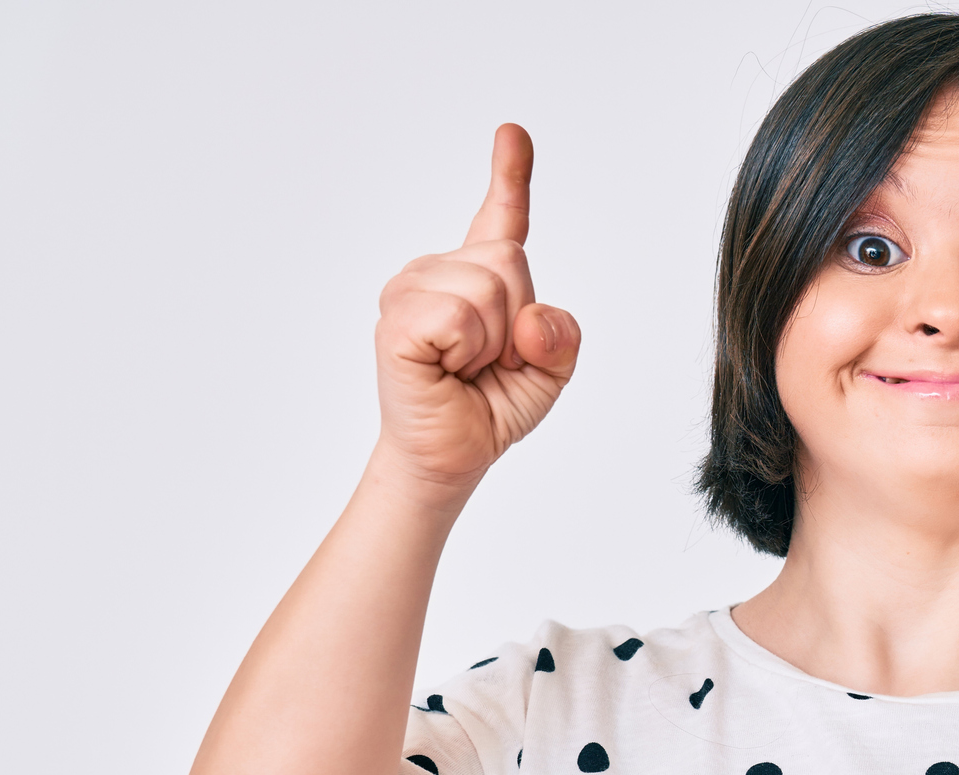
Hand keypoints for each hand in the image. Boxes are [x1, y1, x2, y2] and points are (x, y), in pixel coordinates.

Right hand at [371, 124, 580, 495]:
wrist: (452, 457)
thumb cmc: (490, 409)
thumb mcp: (551, 373)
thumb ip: (562, 338)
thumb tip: (533, 321)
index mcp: (479, 278)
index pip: (500, 217)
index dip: (509, 174)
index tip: (512, 133)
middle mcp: (439, 272)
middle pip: (510, 260)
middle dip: (518, 322)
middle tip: (489, 361)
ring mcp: (411, 291)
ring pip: (488, 287)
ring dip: (493, 344)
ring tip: (465, 367)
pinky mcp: (396, 321)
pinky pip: (458, 315)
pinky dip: (467, 351)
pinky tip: (445, 369)